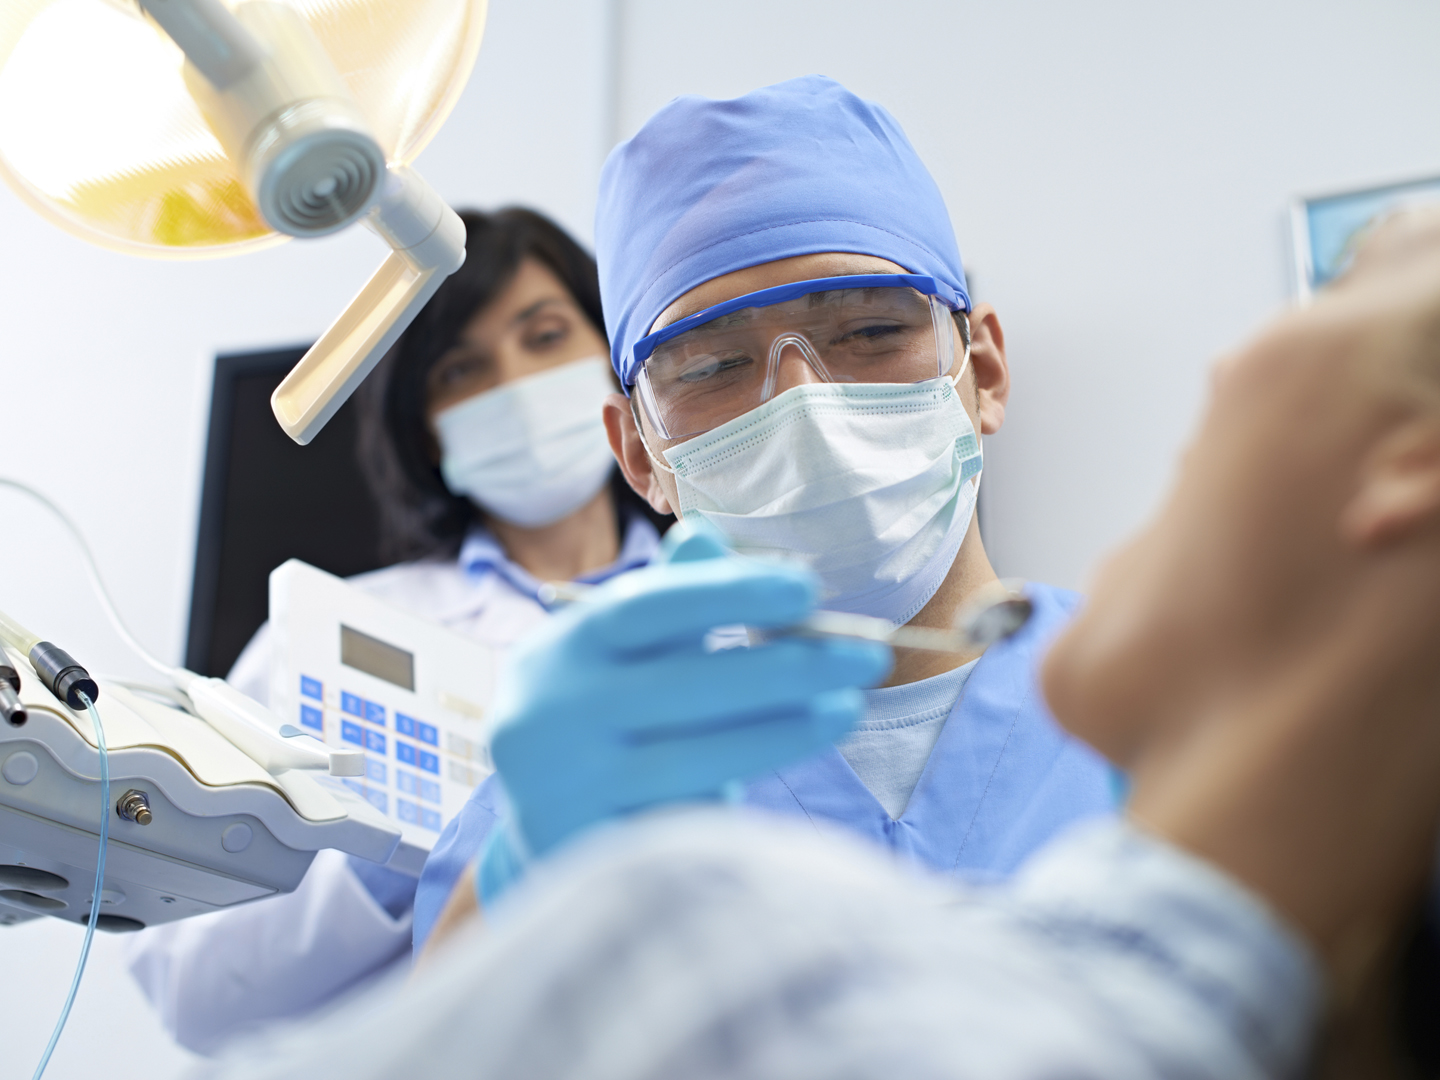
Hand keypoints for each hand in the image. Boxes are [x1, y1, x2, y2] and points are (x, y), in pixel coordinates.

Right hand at [490, 520, 891, 856]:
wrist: (528, 817)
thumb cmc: (598, 711)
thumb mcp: (617, 646)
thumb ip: (667, 595)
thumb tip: (707, 533)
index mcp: (566, 647)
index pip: (649, 607)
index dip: (730, 594)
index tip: (810, 588)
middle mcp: (553, 714)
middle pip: (685, 688)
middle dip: (786, 670)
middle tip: (869, 657)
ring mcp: (567, 788)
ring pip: (695, 761)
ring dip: (783, 732)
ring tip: (847, 708)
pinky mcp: (590, 851)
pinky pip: (687, 823)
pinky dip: (741, 796)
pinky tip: (791, 768)